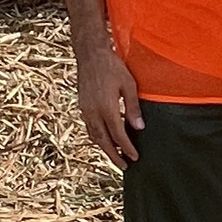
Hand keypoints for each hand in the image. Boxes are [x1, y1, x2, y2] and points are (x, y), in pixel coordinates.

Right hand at [75, 46, 143, 168]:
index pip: (118, 135)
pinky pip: (89, 128)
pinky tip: (105, 139)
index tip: (135, 157)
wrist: (90, 54)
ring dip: (105, 148)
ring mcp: (85, 110)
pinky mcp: (82, 106)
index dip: (127, 148)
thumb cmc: (113, 66)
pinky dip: (98, 138)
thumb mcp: (128, 84)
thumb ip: (133, 107)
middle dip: (114, 156)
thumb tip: (139, 128)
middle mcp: (93, 112)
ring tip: (116, 156)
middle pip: (103, 141)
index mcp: (106, 108)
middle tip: (124, 167)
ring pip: (94, 136)